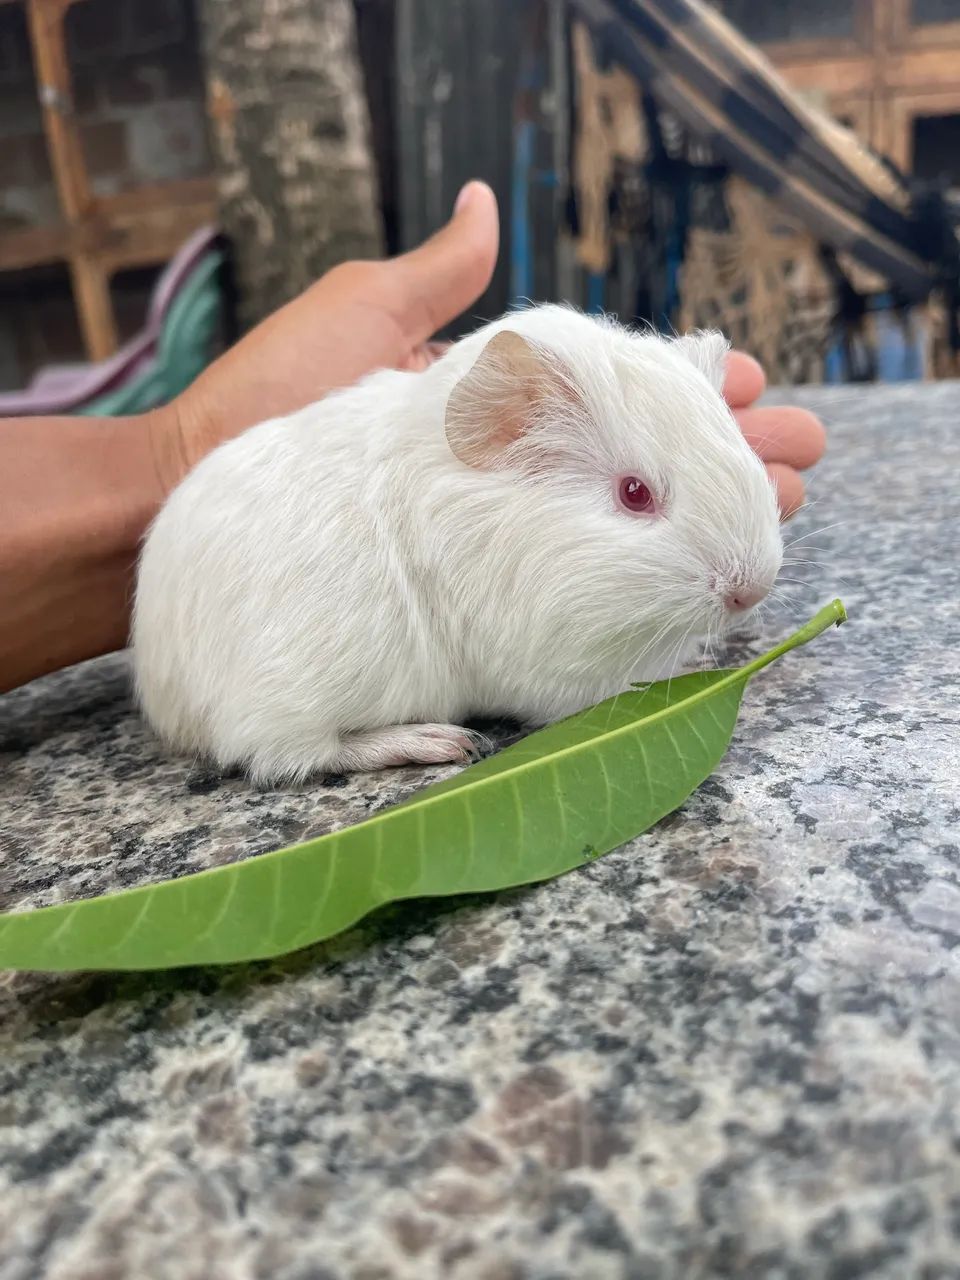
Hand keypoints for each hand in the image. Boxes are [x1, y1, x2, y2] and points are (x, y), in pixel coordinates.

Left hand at [154, 180, 823, 515]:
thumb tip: (481, 198)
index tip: (748, 381)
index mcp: (493, 402)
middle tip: (803, 459)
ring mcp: (495, 531)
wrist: (201, 498)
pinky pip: (575, 580)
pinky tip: (705, 581)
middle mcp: (506, 470)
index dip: (688, 390)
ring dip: (709, 518)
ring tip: (786, 514)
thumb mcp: (359, 317)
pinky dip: (644, 575)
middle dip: (727, 460)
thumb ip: (435, 275)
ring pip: (625, 524)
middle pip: (639, 465)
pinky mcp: (476, 584)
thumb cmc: (271, 404)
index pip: (614, 395)